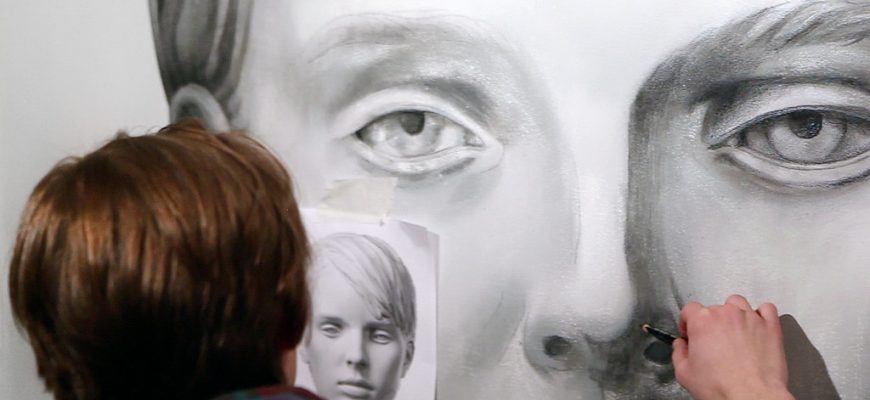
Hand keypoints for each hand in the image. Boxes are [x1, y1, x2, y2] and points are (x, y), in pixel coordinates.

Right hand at [672, 295, 793, 399]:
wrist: (750, 397)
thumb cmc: (721, 387)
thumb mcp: (684, 373)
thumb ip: (678, 353)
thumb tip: (681, 346)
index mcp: (702, 321)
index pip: (689, 309)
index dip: (687, 322)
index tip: (690, 333)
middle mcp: (726, 314)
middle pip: (713, 308)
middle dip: (710, 323)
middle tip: (712, 342)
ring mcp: (750, 318)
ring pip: (738, 303)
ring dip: (733, 313)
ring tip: (733, 331)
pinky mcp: (770, 327)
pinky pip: (766, 309)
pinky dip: (760, 314)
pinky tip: (755, 325)